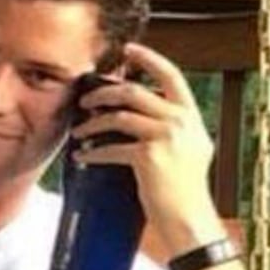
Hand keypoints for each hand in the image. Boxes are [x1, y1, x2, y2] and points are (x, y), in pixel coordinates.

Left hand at [69, 42, 219, 257]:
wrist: (189, 219)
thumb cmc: (185, 191)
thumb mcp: (190, 150)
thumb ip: (173, 128)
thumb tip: (142, 115)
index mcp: (191, 116)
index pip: (171, 75)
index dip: (148, 58)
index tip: (127, 50)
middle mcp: (181, 122)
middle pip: (135, 91)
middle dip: (105, 92)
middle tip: (86, 100)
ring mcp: (166, 138)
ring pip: (119, 116)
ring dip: (93, 123)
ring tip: (78, 131)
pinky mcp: (149, 157)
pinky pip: (112, 147)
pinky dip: (93, 152)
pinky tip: (82, 156)